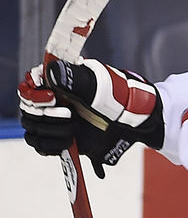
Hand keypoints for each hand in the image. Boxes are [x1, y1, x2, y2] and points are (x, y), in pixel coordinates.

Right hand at [19, 59, 163, 177]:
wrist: (129, 121)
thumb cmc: (114, 97)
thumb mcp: (95, 84)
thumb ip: (71, 77)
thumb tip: (49, 72)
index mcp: (55, 84)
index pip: (28, 88)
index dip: (34, 94)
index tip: (52, 97)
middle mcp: (51, 102)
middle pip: (28, 111)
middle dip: (45, 115)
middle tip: (69, 115)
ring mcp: (54, 121)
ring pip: (33, 129)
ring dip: (50, 131)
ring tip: (73, 129)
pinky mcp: (59, 138)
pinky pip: (41, 145)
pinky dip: (51, 145)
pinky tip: (69, 141)